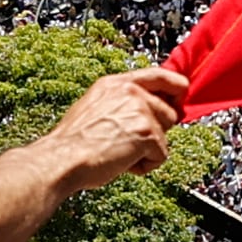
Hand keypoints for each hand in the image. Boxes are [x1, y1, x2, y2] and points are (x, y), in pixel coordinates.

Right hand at [37, 63, 186, 195]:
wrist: (61, 159)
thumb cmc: (73, 142)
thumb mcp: (96, 108)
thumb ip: (123, 103)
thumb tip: (151, 111)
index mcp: (116, 83)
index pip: (161, 75)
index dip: (177, 88)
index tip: (180, 100)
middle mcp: (131, 91)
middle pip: (170, 111)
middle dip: (155, 131)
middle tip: (126, 142)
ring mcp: (141, 110)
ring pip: (165, 136)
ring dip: (147, 150)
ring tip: (119, 152)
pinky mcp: (147, 132)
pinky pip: (161, 156)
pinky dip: (144, 166)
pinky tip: (121, 163)